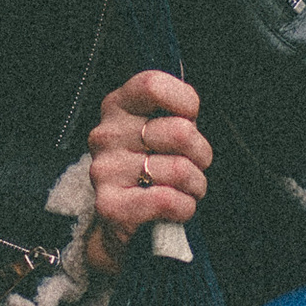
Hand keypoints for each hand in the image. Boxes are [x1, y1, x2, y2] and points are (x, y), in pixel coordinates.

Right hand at [84, 67, 209, 274]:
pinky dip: (185, 207)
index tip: (189, 119)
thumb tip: (190, 116)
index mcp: (117, 105)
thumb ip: (173, 113)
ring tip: (185, 189)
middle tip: (194, 164)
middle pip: (180, 132)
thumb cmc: (150, 164)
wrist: (122, 219)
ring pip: (181, 170)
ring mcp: (104, 170)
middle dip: (202, 153)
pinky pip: (168, 200)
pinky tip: (178, 206)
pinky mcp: (109, 205)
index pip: (154, 86)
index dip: (185, 102)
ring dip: (196, 185)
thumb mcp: (158, 127)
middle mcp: (105, 134)